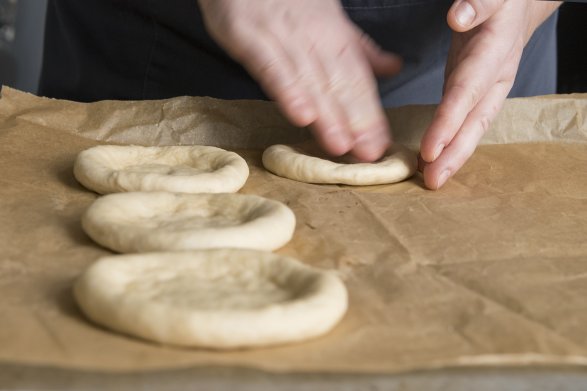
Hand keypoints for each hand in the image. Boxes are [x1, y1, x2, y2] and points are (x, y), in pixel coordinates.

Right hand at [198, 0, 401, 160]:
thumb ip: (359, 48)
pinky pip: (271, 66)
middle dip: (355, 120)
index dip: (369, 114)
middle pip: (338, 83)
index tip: (380, 145)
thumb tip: (394, 67)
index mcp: (334, 35)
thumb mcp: (330, 19)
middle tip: (367, 153)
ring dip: (327, 114)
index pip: (357, 80)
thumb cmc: (287, 0)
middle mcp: (312, 37)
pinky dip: (287, 90)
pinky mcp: (248, 35)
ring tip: (340, 144)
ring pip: (309, 80)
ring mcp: (281, 36)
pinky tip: (301, 115)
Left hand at [419, 0, 559, 188]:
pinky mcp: (474, 96)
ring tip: (431, 180)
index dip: (448, 121)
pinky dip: (448, 144)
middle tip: (432, 181)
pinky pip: (463, 124)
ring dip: (452, 157)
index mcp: (494, 55)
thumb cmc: (500, 4)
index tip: (430, 149)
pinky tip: (430, 161)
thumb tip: (458, 15)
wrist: (517, 9)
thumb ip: (478, 4)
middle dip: (454, 154)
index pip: (466, 92)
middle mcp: (493, 80)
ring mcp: (486, 92)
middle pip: (474, 122)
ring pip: (471, 129)